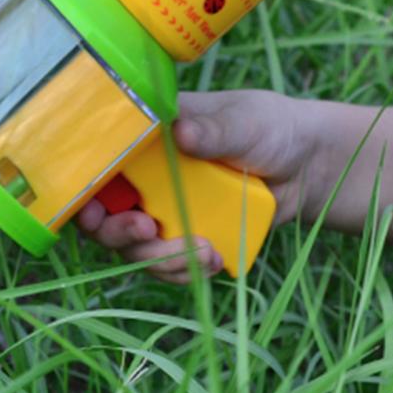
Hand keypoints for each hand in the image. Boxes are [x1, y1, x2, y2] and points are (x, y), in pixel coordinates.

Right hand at [75, 90, 315, 282]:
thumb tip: (181, 132)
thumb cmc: (270, 127)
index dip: (83, 190)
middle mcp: (148, 175)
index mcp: (148, 137)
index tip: (96, 210)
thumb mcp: (244, 122)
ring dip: (160, 258)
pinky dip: (185, 271)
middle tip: (148, 232)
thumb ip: (213, 130)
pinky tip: (216, 262)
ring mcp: (166, 209)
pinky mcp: (188, 237)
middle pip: (105, 216)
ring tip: (205, 253)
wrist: (309, 164)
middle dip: (119, 233)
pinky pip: (168, 264)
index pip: (97, 163)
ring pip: (136, 247)